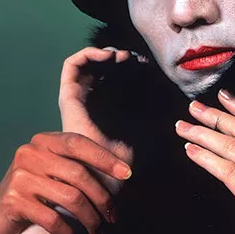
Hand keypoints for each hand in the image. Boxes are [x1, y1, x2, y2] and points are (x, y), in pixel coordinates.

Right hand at [0, 131, 132, 233]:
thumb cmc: (34, 196)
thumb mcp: (52, 172)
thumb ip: (76, 165)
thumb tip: (122, 169)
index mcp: (42, 142)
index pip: (78, 143)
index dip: (104, 158)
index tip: (126, 174)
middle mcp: (29, 154)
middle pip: (79, 174)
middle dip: (102, 198)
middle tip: (113, 216)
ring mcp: (19, 177)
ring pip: (70, 197)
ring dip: (90, 218)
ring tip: (98, 230)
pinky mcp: (13, 201)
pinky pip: (52, 218)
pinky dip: (67, 229)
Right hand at [59, 46, 137, 191]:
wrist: (98, 180)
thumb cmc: (117, 169)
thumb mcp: (141, 139)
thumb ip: (150, 121)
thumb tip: (167, 100)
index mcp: (104, 111)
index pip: (112, 78)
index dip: (127, 66)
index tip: (145, 65)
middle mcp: (88, 104)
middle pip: (98, 68)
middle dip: (115, 57)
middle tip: (133, 58)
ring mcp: (76, 100)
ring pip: (85, 63)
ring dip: (103, 53)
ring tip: (120, 56)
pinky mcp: (67, 98)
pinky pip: (70, 67)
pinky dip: (86, 55)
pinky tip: (105, 57)